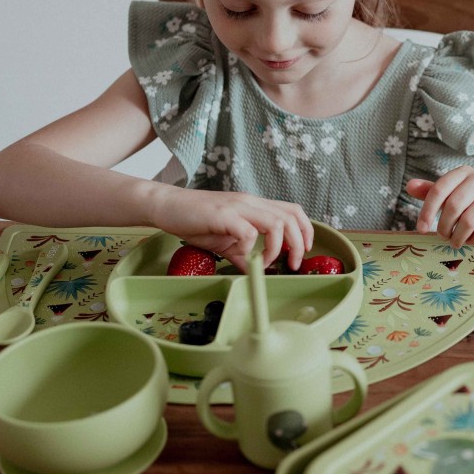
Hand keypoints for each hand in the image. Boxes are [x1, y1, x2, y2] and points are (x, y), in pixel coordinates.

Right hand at [147, 186, 313, 271]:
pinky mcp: (222, 215)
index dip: (305, 230)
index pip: (292, 210)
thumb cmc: (195, 221)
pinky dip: (251, 247)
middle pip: (291, 216)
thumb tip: (257, 271)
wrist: (167, 206)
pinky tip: (242, 255)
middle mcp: (250, 202)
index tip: (301, 252)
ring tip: (265, 262)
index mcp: (254, 205)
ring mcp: (237, 207)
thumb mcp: (225, 241)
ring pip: (276, 222)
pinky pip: (247, 232)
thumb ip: (243, 254)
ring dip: (277, 247)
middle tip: (291, 264)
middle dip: (298, 244)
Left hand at [406, 166, 473, 246]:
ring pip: (471, 218)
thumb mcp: (452, 197)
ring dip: (460, 236)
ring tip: (456, 242)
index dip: (427, 210)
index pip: (439, 189)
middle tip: (443, 237)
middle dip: (444, 225)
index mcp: (465, 172)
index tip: (421, 229)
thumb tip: (409, 186)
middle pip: (454, 204)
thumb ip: (431, 192)